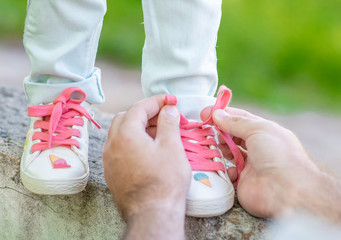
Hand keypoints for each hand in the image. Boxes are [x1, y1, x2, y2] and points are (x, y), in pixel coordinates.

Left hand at [103, 95, 190, 238]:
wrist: (152, 214)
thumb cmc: (164, 181)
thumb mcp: (171, 147)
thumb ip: (168, 123)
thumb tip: (168, 110)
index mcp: (125, 134)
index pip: (139, 107)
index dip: (156, 101)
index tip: (170, 100)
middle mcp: (112, 145)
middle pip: (126, 118)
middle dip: (145, 113)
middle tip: (164, 116)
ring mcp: (109, 160)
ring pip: (120, 133)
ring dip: (137, 127)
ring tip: (158, 132)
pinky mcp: (112, 173)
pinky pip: (119, 149)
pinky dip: (132, 142)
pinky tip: (147, 149)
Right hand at [201, 107, 322, 218]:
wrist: (286, 191)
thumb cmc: (277, 155)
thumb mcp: (258, 129)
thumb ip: (235, 122)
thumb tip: (217, 114)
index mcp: (264, 131)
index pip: (240, 119)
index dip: (223, 114)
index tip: (205, 113)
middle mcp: (257, 147)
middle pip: (233, 135)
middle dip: (220, 131)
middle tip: (208, 130)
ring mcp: (250, 164)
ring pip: (229, 153)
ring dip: (220, 148)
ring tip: (215, 146)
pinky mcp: (243, 181)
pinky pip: (228, 172)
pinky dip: (225, 169)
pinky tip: (228, 168)